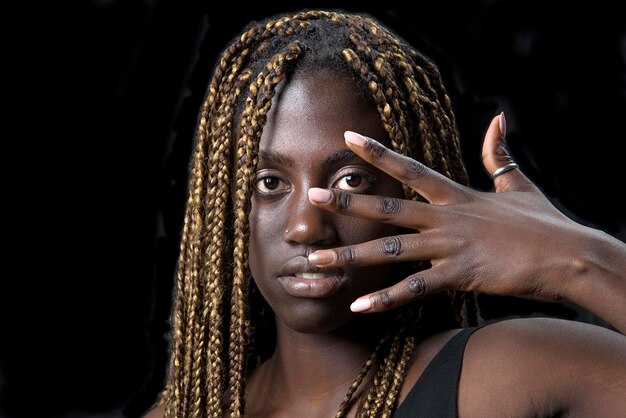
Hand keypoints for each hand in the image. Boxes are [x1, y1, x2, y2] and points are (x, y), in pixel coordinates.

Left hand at [306, 114, 601, 313]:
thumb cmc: (544, 222)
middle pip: (389, 207)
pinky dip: (386, 299)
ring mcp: (450, 247)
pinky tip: (359, 306)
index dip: (377, 153)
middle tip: (315, 196)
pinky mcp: (459, 275)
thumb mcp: (517, 184)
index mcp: (456, 195)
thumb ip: (499, 153)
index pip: (409, 168)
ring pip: (391, 250)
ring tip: (318, 258)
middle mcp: (446, 218)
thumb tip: (498, 118)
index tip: (347, 139)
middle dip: (350, 202)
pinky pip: (414, 289)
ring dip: (353, 254)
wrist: (569, 256)